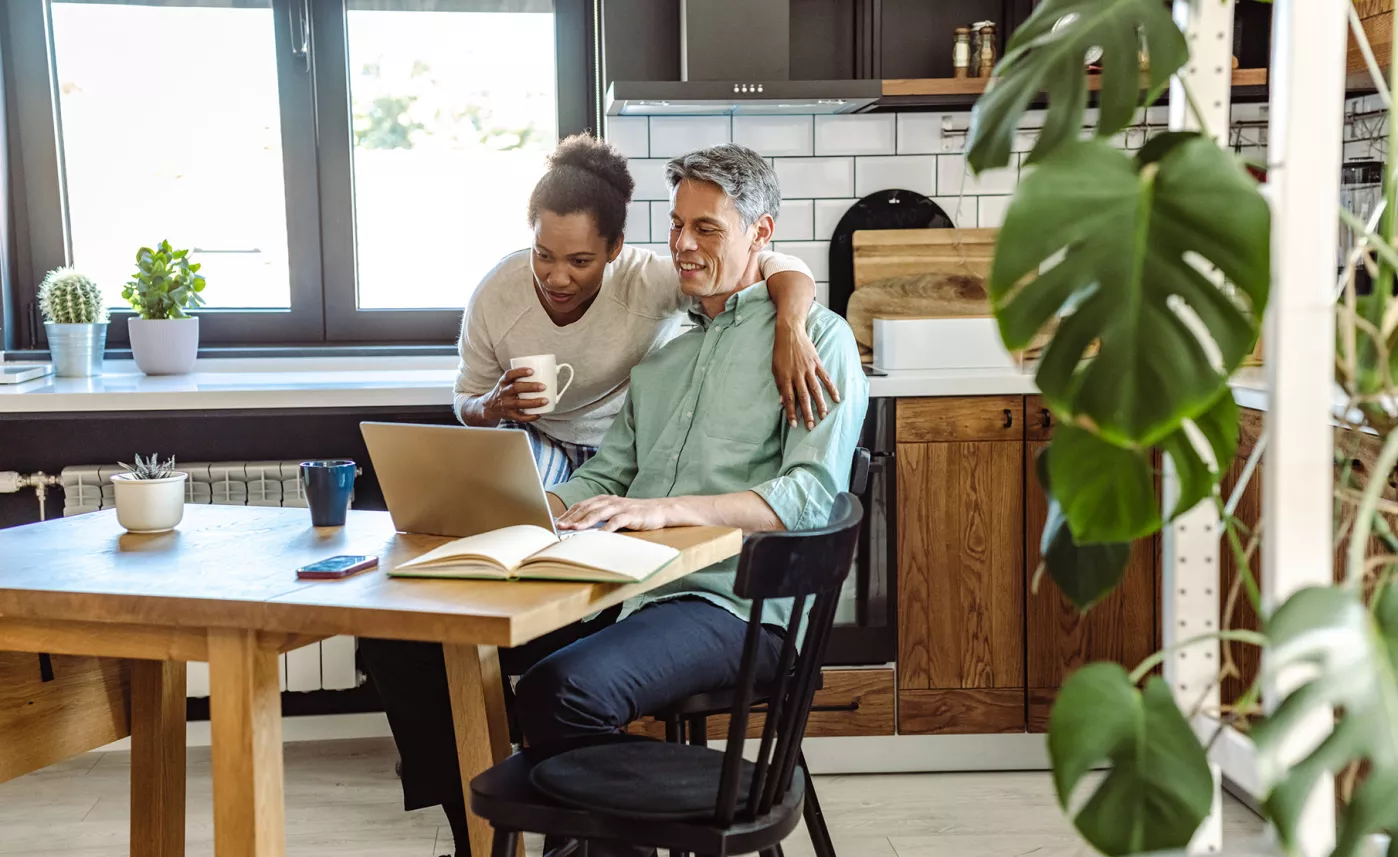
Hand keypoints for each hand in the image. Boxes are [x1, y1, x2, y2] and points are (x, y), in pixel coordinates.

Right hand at [482, 367, 548, 423]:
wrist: (489, 407)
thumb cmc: (504, 392)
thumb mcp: (507, 383)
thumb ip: (519, 378)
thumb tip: (544, 372)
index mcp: (503, 382)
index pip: (509, 375)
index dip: (520, 372)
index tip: (532, 371)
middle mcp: (503, 393)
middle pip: (515, 388)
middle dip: (530, 387)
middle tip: (543, 386)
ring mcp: (506, 404)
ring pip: (519, 403)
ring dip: (533, 402)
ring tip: (545, 400)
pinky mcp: (509, 415)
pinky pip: (519, 417)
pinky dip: (530, 417)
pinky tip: (538, 414)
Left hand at [556, 496, 671, 531]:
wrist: (659, 510)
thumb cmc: (635, 514)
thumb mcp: (615, 513)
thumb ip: (600, 517)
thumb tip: (579, 526)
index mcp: (604, 500)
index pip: (582, 505)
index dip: (569, 513)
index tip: (557, 521)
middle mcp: (610, 501)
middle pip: (587, 508)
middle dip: (572, 517)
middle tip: (560, 526)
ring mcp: (621, 507)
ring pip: (599, 513)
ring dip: (585, 520)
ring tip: (574, 528)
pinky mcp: (631, 515)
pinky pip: (616, 521)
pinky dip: (606, 528)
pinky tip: (598, 535)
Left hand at [773, 321, 839, 429]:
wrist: (790, 332)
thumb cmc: (780, 352)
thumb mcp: (775, 369)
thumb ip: (779, 385)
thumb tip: (782, 402)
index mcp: (785, 377)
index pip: (789, 399)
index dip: (791, 413)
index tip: (794, 425)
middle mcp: (797, 374)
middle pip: (803, 397)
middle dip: (807, 413)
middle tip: (811, 426)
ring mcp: (808, 369)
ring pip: (815, 389)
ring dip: (820, 404)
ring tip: (824, 416)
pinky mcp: (817, 363)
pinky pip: (825, 378)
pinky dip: (831, 388)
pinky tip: (837, 398)